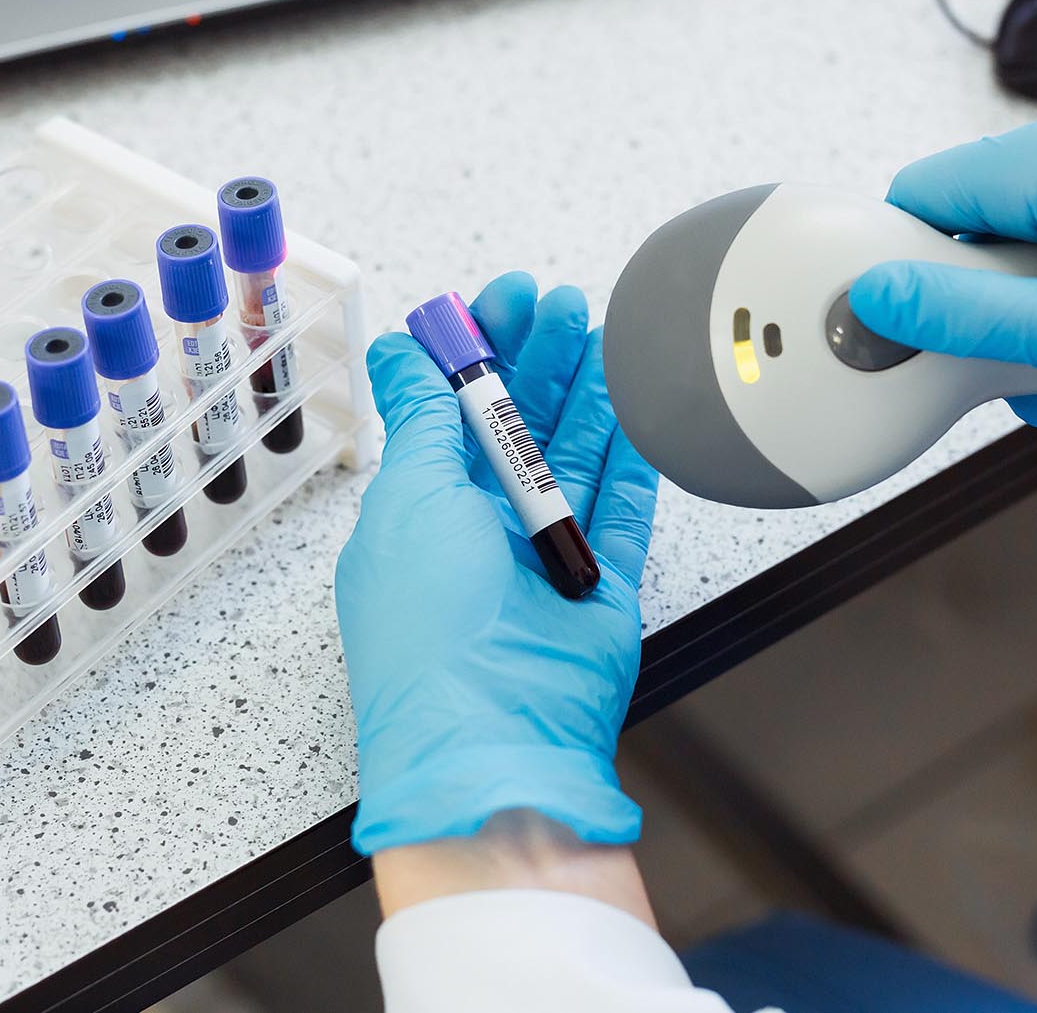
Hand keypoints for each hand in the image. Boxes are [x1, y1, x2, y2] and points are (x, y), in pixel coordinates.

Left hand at [337, 273, 659, 854]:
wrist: (495, 734)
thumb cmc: (431, 626)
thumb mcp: (409, 498)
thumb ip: (419, 418)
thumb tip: (401, 351)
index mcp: (422, 512)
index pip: (450, 413)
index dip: (476, 353)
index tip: (501, 301)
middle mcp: (482, 532)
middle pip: (515, 426)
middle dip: (537, 359)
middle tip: (561, 302)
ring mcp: (544, 558)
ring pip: (571, 456)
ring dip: (584, 392)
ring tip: (600, 330)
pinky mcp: (600, 584)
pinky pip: (622, 507)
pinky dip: (630, 456)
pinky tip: (636, 404)